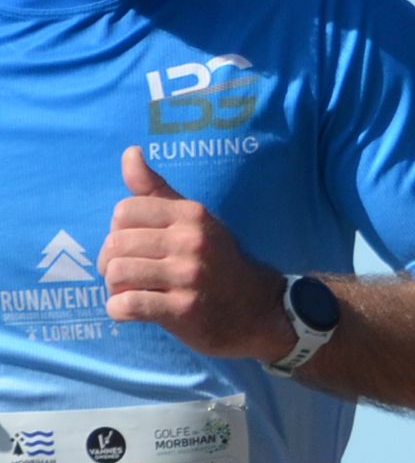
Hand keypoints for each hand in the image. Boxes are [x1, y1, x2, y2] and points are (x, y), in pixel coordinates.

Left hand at [101, 148, 289, 359]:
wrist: (256, 308)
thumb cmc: (217, 260)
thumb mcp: (194, 220)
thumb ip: (156, 189)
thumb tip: (129, 152)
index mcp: (192, 215)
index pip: (124, 211)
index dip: (119, 230)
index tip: (134, 244)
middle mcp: (192, 242)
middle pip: (115, 244)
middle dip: (110, 262)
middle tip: (125, 273)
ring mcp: (189, 277)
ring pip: (117, 273)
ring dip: (114, 287)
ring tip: (129, 290)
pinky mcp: (183, 310)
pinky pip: (128, 305)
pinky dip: (118, 309)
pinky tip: (128, 310)